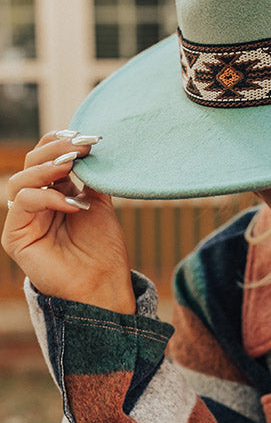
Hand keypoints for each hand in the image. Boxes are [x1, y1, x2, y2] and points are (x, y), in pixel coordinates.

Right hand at [1, 131, 135, 312]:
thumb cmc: (103, 250)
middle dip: (56, 150)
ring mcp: (23, 219)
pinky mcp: (15, 236)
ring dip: (48, 167)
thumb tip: (88, 146)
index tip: (88, 137)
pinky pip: (22, 203)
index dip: (62, 142)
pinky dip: (47, 196)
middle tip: (82, 148)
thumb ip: (90, 177)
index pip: (46, 156)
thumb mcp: (99, 203)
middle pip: (31, 162)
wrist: (103, 285)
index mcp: (53, 192)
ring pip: (21, 179)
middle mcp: (35, 203)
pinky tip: (72, 203)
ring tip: (73, 165)